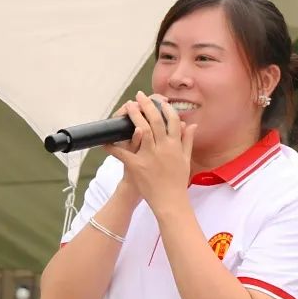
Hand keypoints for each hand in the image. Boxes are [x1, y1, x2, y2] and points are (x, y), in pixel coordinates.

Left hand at [103, 91, 196, 213]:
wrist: (170, 202)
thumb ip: (188, 140)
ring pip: (141, 130)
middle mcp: (164, 148)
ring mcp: (150, 156)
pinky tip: (106, 140)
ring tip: (128, 106)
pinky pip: (123, 153)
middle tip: (139, 96)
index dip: (165, 107)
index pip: (172, 120)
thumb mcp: (186, 160)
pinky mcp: (137, 166)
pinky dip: (113, 146)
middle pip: (155, 120)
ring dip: (133, 116)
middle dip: (147, 105)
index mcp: (175, 146)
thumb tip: (191, 124)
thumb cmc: (178, 182)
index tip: (160, 100)